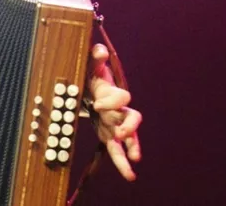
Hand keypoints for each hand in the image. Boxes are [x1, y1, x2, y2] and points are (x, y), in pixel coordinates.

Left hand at [87, 43, 142, 180]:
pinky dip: (122, 163)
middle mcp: (119, 110)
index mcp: (114, 94)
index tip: (97, 104)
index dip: (112, 102)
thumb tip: (99, 50)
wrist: (91, 87)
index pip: (121, 97)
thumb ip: (95, 57)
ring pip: (130, 137)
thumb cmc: (91, 76)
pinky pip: (118, 150)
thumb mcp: (90, 65)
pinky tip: (130, 175)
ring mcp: (116, 124)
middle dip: (127, 126)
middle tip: (119, 132)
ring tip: (135, 159)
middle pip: (130, 118)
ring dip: (132, 146)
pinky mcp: (109, 135)